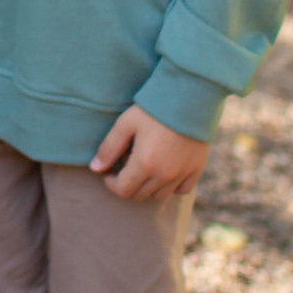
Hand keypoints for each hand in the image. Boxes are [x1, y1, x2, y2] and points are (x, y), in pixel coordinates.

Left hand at [89, 104, 210, 201]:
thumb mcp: (125, 123)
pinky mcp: (196, 169)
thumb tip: (95, 168)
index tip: (109, 172)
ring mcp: (182, 174)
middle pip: (139, 194)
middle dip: (128, 183)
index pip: (122, 190)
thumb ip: (109, 148)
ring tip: (145, 165)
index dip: (111, 183)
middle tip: (126, 163)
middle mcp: (164, 175)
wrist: (190, 96)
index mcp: (144, 164)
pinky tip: (166, 170)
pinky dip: (172, 186)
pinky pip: (182, 190)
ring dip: (148, 186)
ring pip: (159, 195)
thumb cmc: (153, 108)